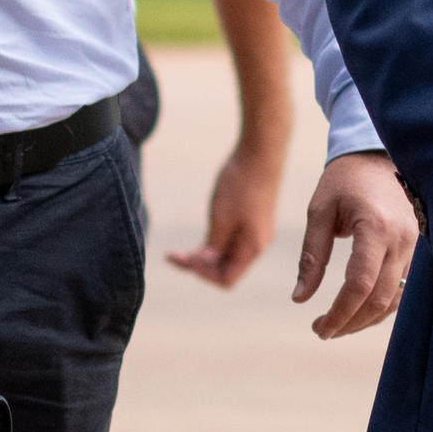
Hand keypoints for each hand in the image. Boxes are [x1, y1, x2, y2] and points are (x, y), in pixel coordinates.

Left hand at [169, 128, 290, 288]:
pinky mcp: (251, 220)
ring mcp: (255, 233)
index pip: (226, 279)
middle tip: (172, 256)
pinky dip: (212, 242)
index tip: (187, 256)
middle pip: (225, 269)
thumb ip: (213, 245)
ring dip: (203, 255)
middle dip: (198, 266)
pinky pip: (230, 241)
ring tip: (177, 253)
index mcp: (252, 248)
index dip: (203, 273)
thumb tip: (205, 262)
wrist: (260, 152)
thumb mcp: (220, 217)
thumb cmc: (240, 184)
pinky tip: (197, 239)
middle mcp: (257, 245)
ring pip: (225, 255)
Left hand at [287, 153, 420, 339]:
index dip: (340, 313)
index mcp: (376, 228)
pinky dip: (380, 306)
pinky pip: (402, 288)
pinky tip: (356, 311)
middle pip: (380, 298)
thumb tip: (300, 298)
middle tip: (322, 331)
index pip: (361, 284)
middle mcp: (401, 239)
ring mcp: (413, 245)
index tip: (319, 328)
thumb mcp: (319, 212)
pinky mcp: (415, 249)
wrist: (376, 156)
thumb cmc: (343, 181)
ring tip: (336, 325)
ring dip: (366, 319)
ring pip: (395, 299)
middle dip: (350, 322)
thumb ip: (311, 256)